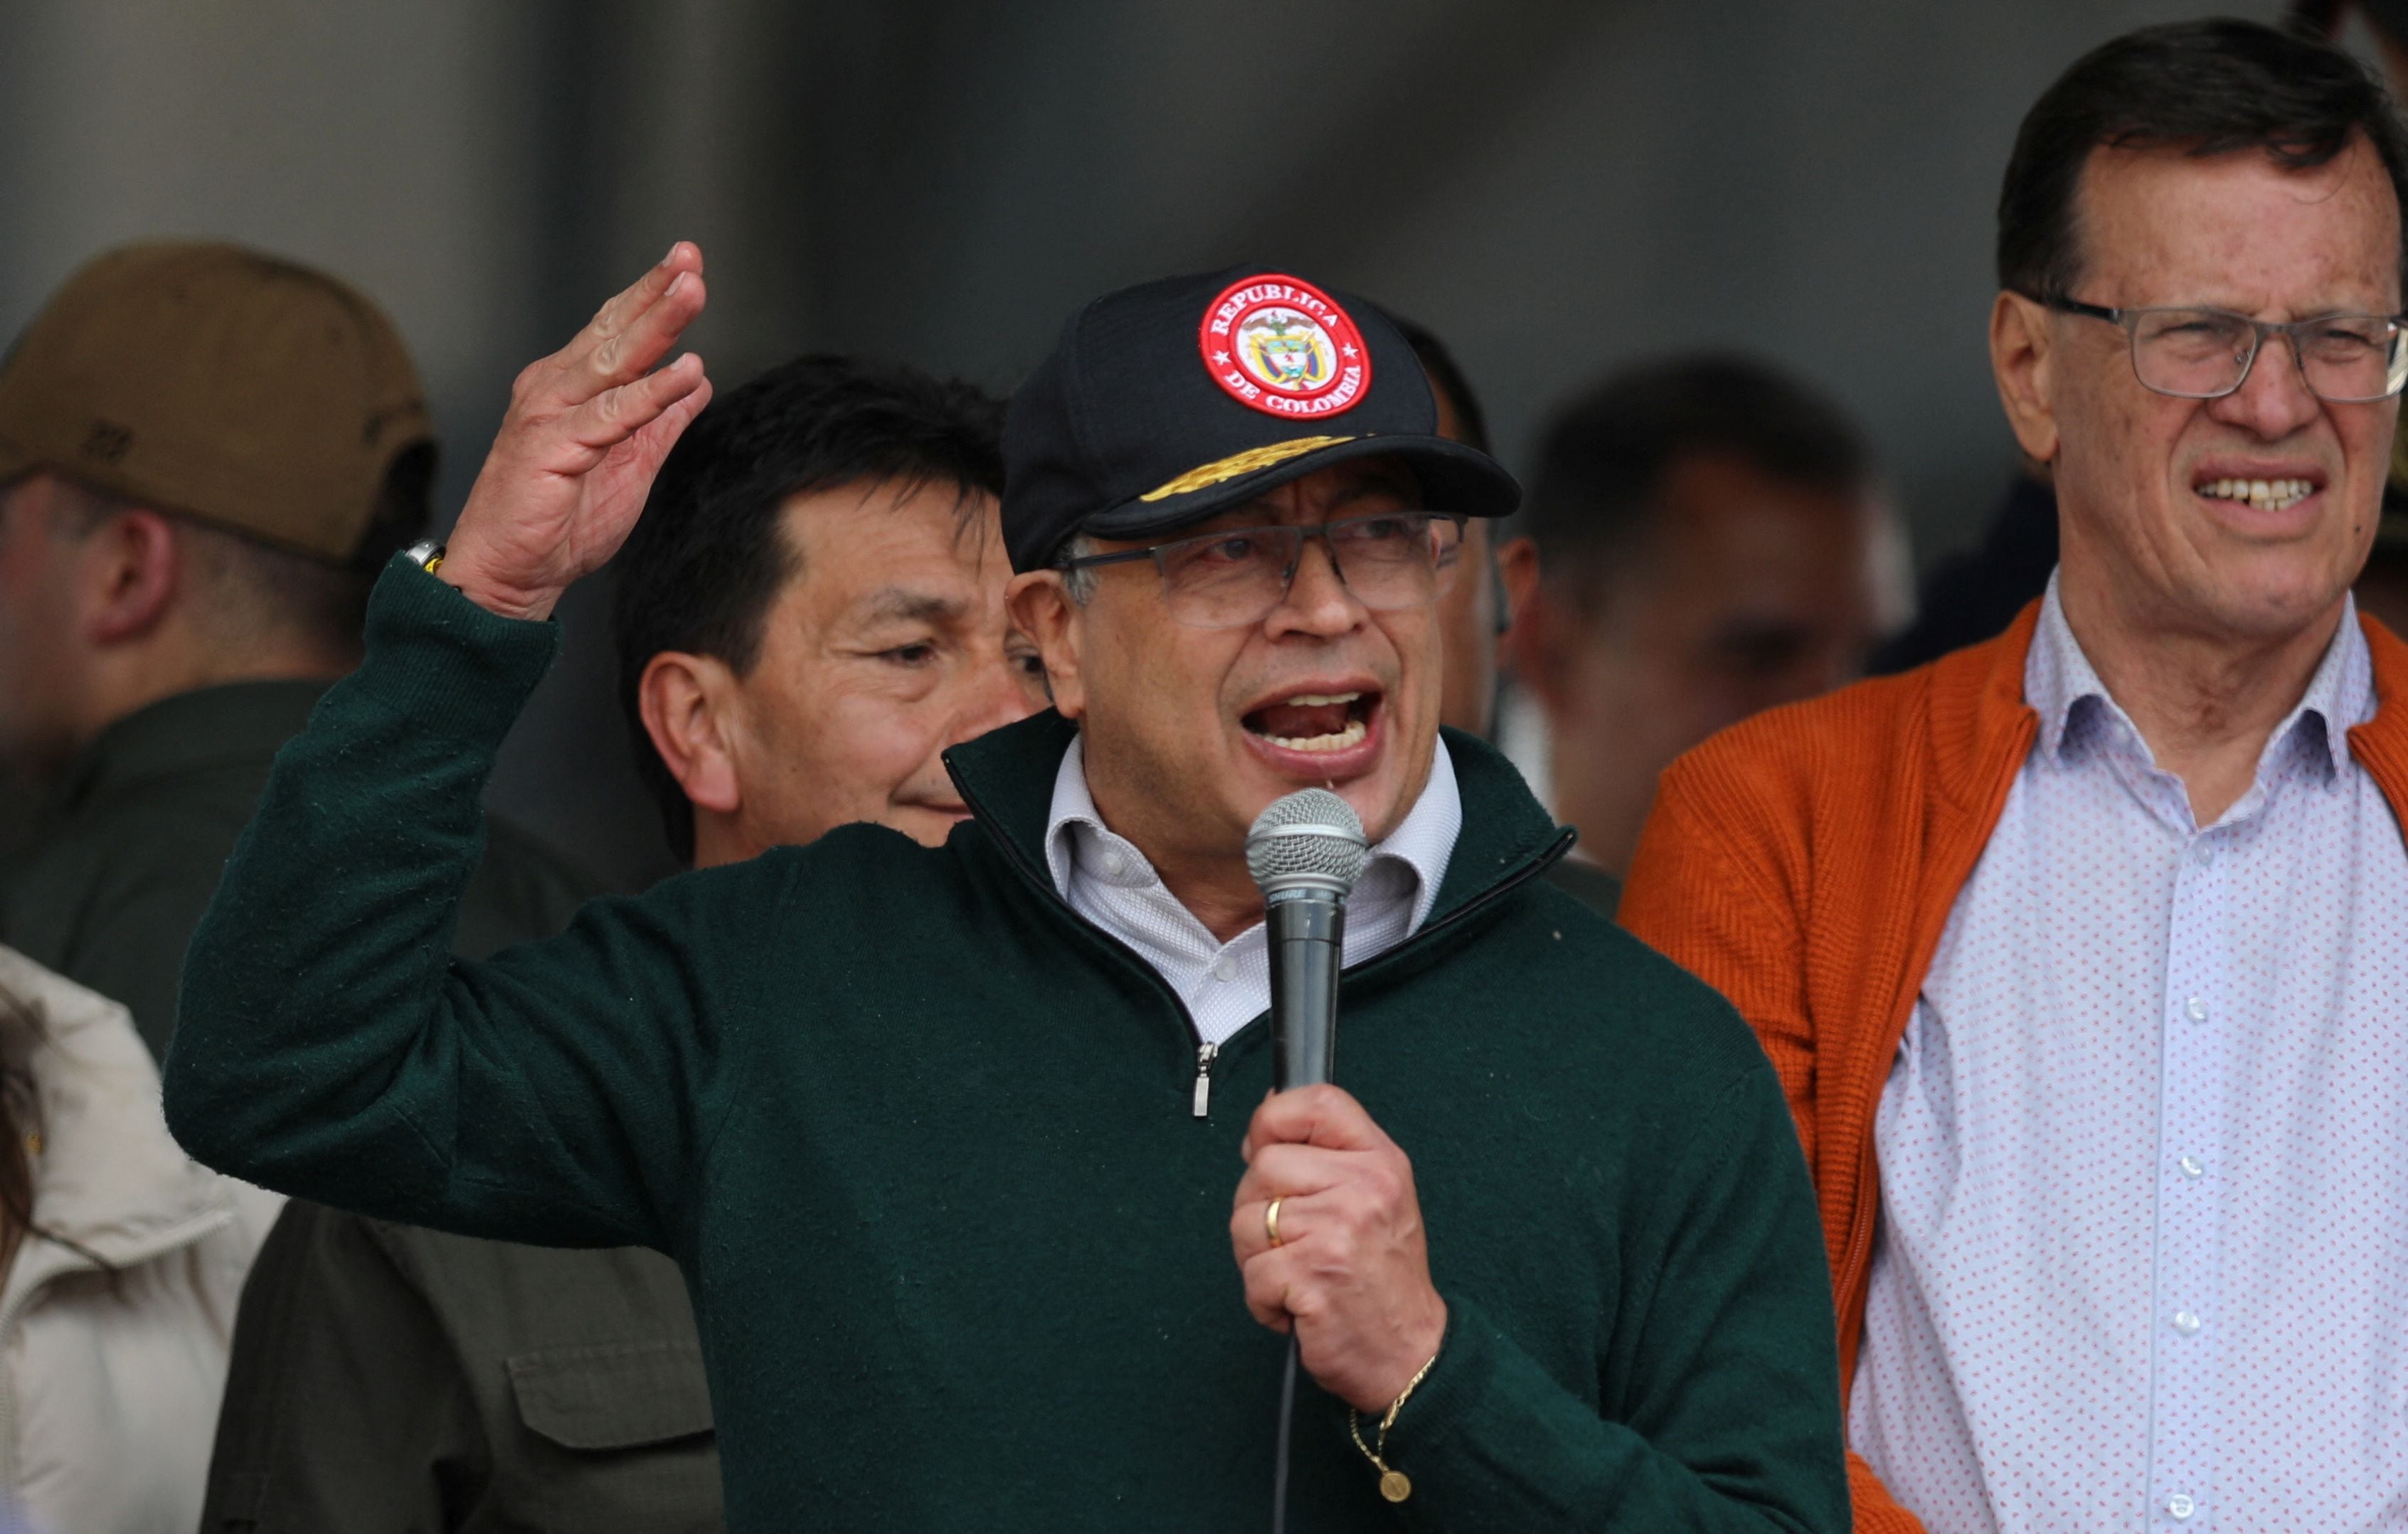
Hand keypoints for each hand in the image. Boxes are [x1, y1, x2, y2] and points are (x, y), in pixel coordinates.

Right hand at [440, 243, 714, 620]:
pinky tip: (685, 374)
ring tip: (692, 292)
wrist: (511, 574)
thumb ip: (660, 423)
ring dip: (656, 326)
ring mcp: (549, 415)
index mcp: (571, 389)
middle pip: (613, 332)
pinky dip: (650, 394)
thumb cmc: (560, 523)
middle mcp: (555, 389)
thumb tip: (696, 383)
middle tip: (690, 258)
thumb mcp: (628, 465)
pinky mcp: (551, 447)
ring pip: (612, 362)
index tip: (688, 266)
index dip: (652, 298)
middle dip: (655, 293)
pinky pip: (610, 416)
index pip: (616, 333)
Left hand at [1230, 1084, 1447, 1413]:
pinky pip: (1252, 1273)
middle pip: (1264, 1165)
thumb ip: (1326, 1158)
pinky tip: (1299, 1306)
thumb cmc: (1383, 1278)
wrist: (1411, 1353)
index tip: (1265, 1147)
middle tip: (1293, 1242)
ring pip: (1247, 1220)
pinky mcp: (1312, 1277)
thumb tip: (1263, 1126)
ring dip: (1259, 1259)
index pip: (1316, 1102)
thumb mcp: (1376, 1199)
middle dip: (1259, 1208)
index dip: (1273, 1119)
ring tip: (1299, 1275)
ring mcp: (1337, 1231)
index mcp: (1380, 1161)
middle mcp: (1363, 1188)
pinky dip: (1264, 1300)